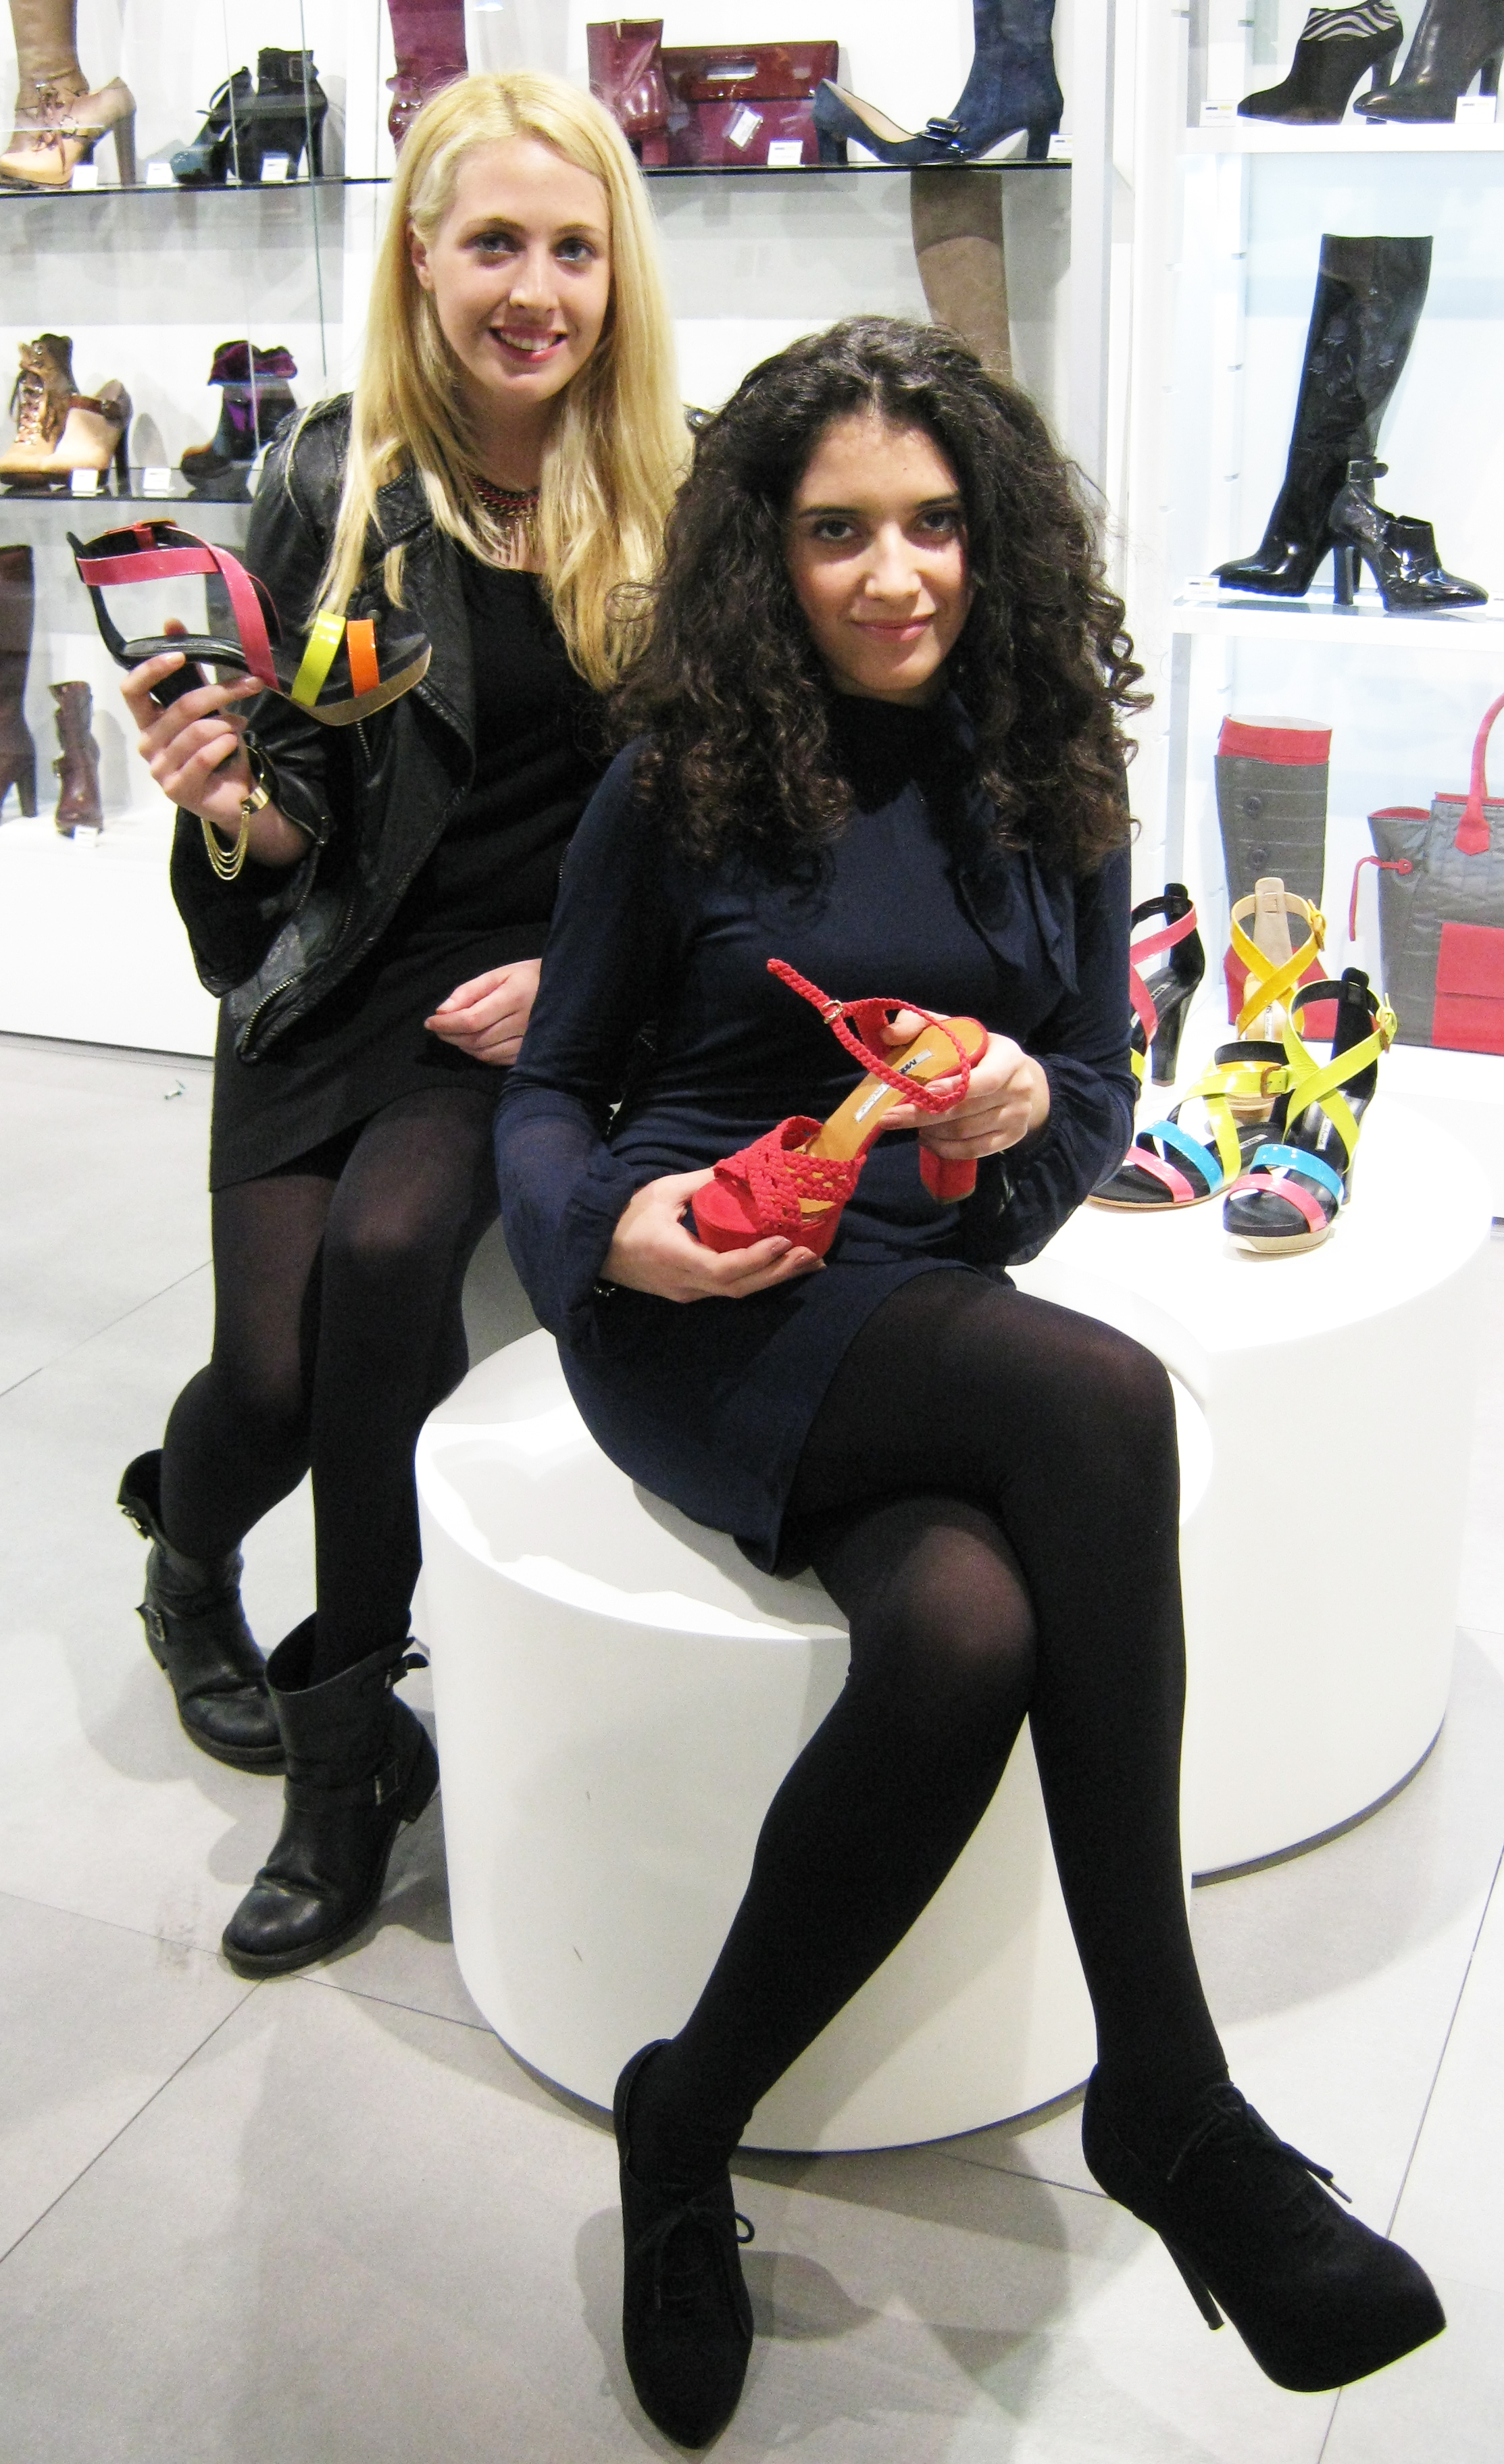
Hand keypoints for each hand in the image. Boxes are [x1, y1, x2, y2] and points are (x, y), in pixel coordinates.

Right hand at [122, 619, 259, 832]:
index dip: (152, 670)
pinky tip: (233, 744)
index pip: (131, 690)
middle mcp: (147, 744)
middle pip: (179, 708)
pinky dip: (225, 745)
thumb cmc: (216, 748)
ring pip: (196, 732)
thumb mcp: (206, 707)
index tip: (180, 655)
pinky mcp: (177, 789)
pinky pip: (203, 756)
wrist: (234, 795)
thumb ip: (189, 673)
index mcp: (148, 721)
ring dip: (226, 724)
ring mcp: (159, 770)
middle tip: (249, 685)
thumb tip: (171, 621)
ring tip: (240, 725)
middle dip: (218, 693)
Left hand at [426, 959, 542, 1066]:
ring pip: (484, 1053)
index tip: (429, 1021)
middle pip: (475, 1039)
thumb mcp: (499, 974)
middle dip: (450, 1035)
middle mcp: (523, 1023)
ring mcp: (529, 1042)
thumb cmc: (528, 978)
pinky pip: (497, 1060)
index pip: (471, 1020)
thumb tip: (442, 1011)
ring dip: (463, 1046)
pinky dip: (479, 1054)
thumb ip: (469, 991)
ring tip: (454, 1034)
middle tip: (438, 1027)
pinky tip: (474, 1043)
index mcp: (513, 998)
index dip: (446, 1024)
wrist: (567, 991)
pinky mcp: (531, 1054)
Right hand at [604, 1168, 823, 1303]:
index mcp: (674, 1258)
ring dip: (773, 1278)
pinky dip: (756, 1278)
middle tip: (812, 1255)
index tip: (783, 1241)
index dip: (756, 1259)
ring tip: (807, 1261)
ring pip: (736, 1292)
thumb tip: (739, 1169)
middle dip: (778, 1273)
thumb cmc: (624, 1215)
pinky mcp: (688, 1292)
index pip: (723, 1270)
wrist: (591, 1247)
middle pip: (739, 1288)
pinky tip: (778, 1267)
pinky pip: (727, 1289)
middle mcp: (684, 1284)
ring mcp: (686, 1293)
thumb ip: (701, 1182)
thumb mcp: (662, 1192)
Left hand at [882, 1011, 1049, 1163]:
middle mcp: (1019, 1088)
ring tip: (911, 1124)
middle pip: (966, 1109)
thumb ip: (919, 1025)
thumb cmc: (977, 1050)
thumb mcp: (954, 1030)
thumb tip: (889, 1035)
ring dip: (931, 1131)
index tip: (924, 1092)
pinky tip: (928, 1139)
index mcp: (1008, 1057)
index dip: (954, 1088)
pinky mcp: (1013, 1138)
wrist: (1017, 1077)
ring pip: (965, 1133)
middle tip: (890, 1117)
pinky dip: (945, 1148)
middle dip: (923, 1115)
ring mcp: (1018, 1116)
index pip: (986, 1079)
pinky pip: (973, 1150)